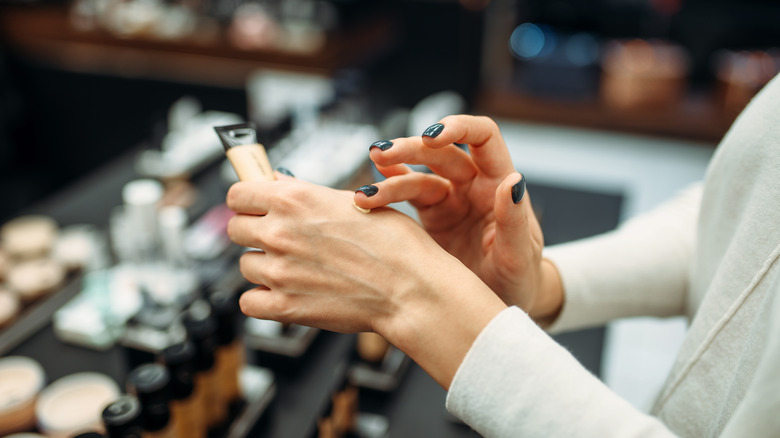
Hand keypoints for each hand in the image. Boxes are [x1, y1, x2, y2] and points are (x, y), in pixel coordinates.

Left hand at [226, 175, 505, 387]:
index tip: (255, 206)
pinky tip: (286, 293)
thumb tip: (277, 185)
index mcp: (294, 199)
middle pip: (235, 229)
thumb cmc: (395, 244)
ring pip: (244, 265)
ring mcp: (279, 272)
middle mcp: (280, 232)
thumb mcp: (354, 201)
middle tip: (281, 238)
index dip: (247, 200)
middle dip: (255, 231)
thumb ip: (307, 194)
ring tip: (297, 268)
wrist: (412, 288)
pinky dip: (263, 300)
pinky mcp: (285, 307)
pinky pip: (249, 302)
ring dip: (264, 266)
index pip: (237, 193)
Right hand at [354, 115, 560, 318]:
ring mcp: (450, 199)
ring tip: (363, 194)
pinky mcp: (431, 216)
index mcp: (498, 183)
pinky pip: (406, 196)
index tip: (432, 136)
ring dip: (390, 176)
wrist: (497, 309)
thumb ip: (514, 221)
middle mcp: (473, 184)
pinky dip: (387, 189)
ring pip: (417, 175)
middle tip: (380, 155)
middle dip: (410, 150)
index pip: (483, 137)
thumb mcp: (520, 256)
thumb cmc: (518, 280)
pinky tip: (366, 191)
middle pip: (439, 152)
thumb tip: (513, 180)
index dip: (458, 127)